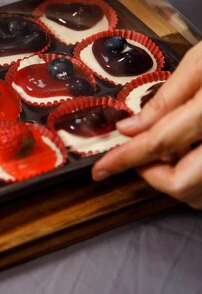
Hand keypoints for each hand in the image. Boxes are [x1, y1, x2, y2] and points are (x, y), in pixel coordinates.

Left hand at [92, 41, 201, 208]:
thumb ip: (169, 97)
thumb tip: (132, 127)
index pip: (160, 143)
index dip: (125, 158)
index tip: (102, 167)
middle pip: (183, 185)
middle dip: (150, 175)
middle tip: (135, 156)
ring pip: (200, 196)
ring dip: (175, 181)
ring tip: (165, 152)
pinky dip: (197, 181)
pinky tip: (191, 154)